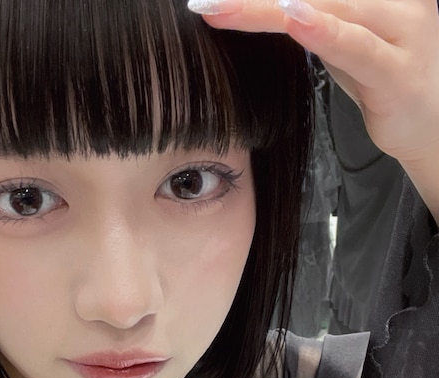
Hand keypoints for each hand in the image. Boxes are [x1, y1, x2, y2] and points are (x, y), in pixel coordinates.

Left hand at [188, 0, 438, 217]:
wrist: (433, 124)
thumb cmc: (383, 80)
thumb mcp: (341, 43)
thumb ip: (312, 22)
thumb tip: (268, 10)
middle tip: (203, 1)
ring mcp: (401, 30)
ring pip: (330, 7)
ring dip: (269, 7)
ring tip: (221, 6)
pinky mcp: (398, 71)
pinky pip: (357, 47)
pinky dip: (324, 32)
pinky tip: (293, 18)